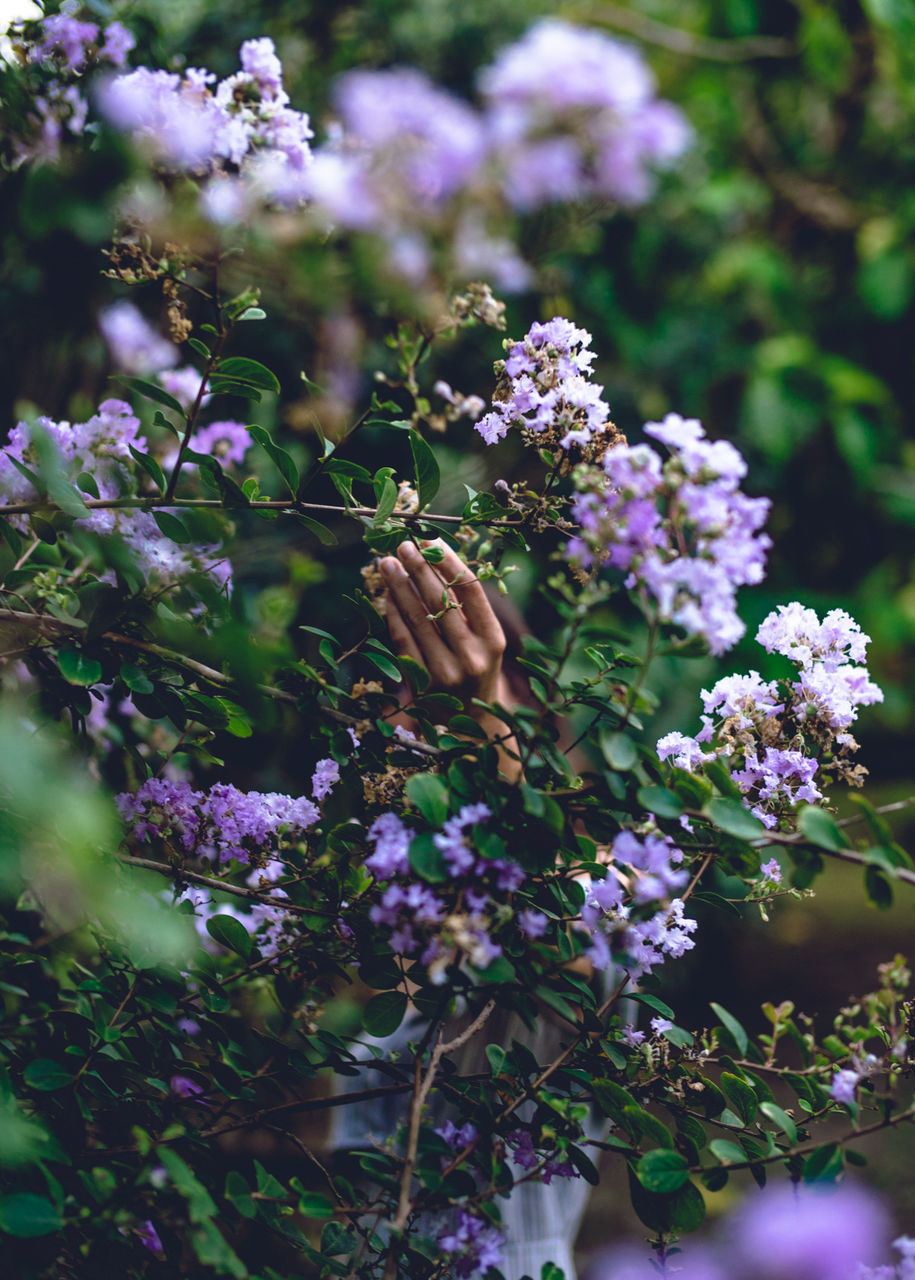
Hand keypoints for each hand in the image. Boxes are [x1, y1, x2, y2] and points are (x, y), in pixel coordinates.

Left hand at [379, 540, 520, 778]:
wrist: (472, 726)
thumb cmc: (478, 671)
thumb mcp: (485, 644)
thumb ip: (468, 611)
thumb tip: (435, 560)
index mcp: (495, 641)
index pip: (471, 592)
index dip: (449, 563)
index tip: (433, 541)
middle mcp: (473, 657)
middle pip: (441, 601)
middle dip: (419, 568)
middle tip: (404, 544)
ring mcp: (446, 672)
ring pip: (418, 618)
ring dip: (399, 587)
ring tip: (387, 562)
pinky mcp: (422, 683)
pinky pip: (402, 640)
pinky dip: (392, 614)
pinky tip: (386, 595)